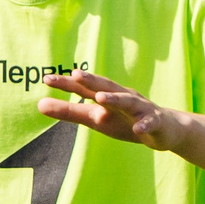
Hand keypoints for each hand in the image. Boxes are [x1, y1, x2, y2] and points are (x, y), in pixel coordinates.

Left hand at [40, 71, 191, 151]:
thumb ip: (69, 112)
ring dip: (115, 99)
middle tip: (75, 74)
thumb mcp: (95, 118)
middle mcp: (123, 97)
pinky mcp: (156, 123)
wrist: (165, 129)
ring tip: (100, 98)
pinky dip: (144, 125)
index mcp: (107, 96)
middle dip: (92, 80)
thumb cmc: (125, 121)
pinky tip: (137, 129)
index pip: (84, 88)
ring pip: (128, 102)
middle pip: (106, 86)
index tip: (46, 78)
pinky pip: (150, 123)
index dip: (67, 83)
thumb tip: (39, 105)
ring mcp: (141, 109)